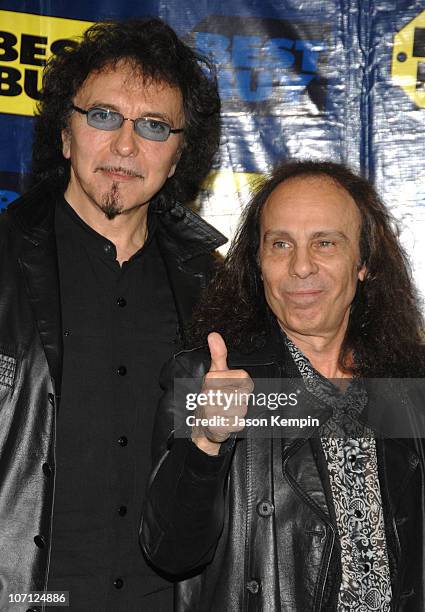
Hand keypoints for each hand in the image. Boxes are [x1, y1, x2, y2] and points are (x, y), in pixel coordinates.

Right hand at [191, 332, 253, 454]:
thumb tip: (213, 335)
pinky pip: (239, 423)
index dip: (243, 384)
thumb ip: (218, 354)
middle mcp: (210, 393)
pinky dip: (235, 424)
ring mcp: (212, 411)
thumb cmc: (211, 396)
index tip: (234, 387)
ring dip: (239, 412)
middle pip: (244, 394)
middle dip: (241, 399)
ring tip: (227, 411)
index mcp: (212, 378)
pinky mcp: (216, 426)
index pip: (244, 378)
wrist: (201, 425)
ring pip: (243, 409)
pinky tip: (225, 421)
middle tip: (229, 401)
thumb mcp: (214, 373)